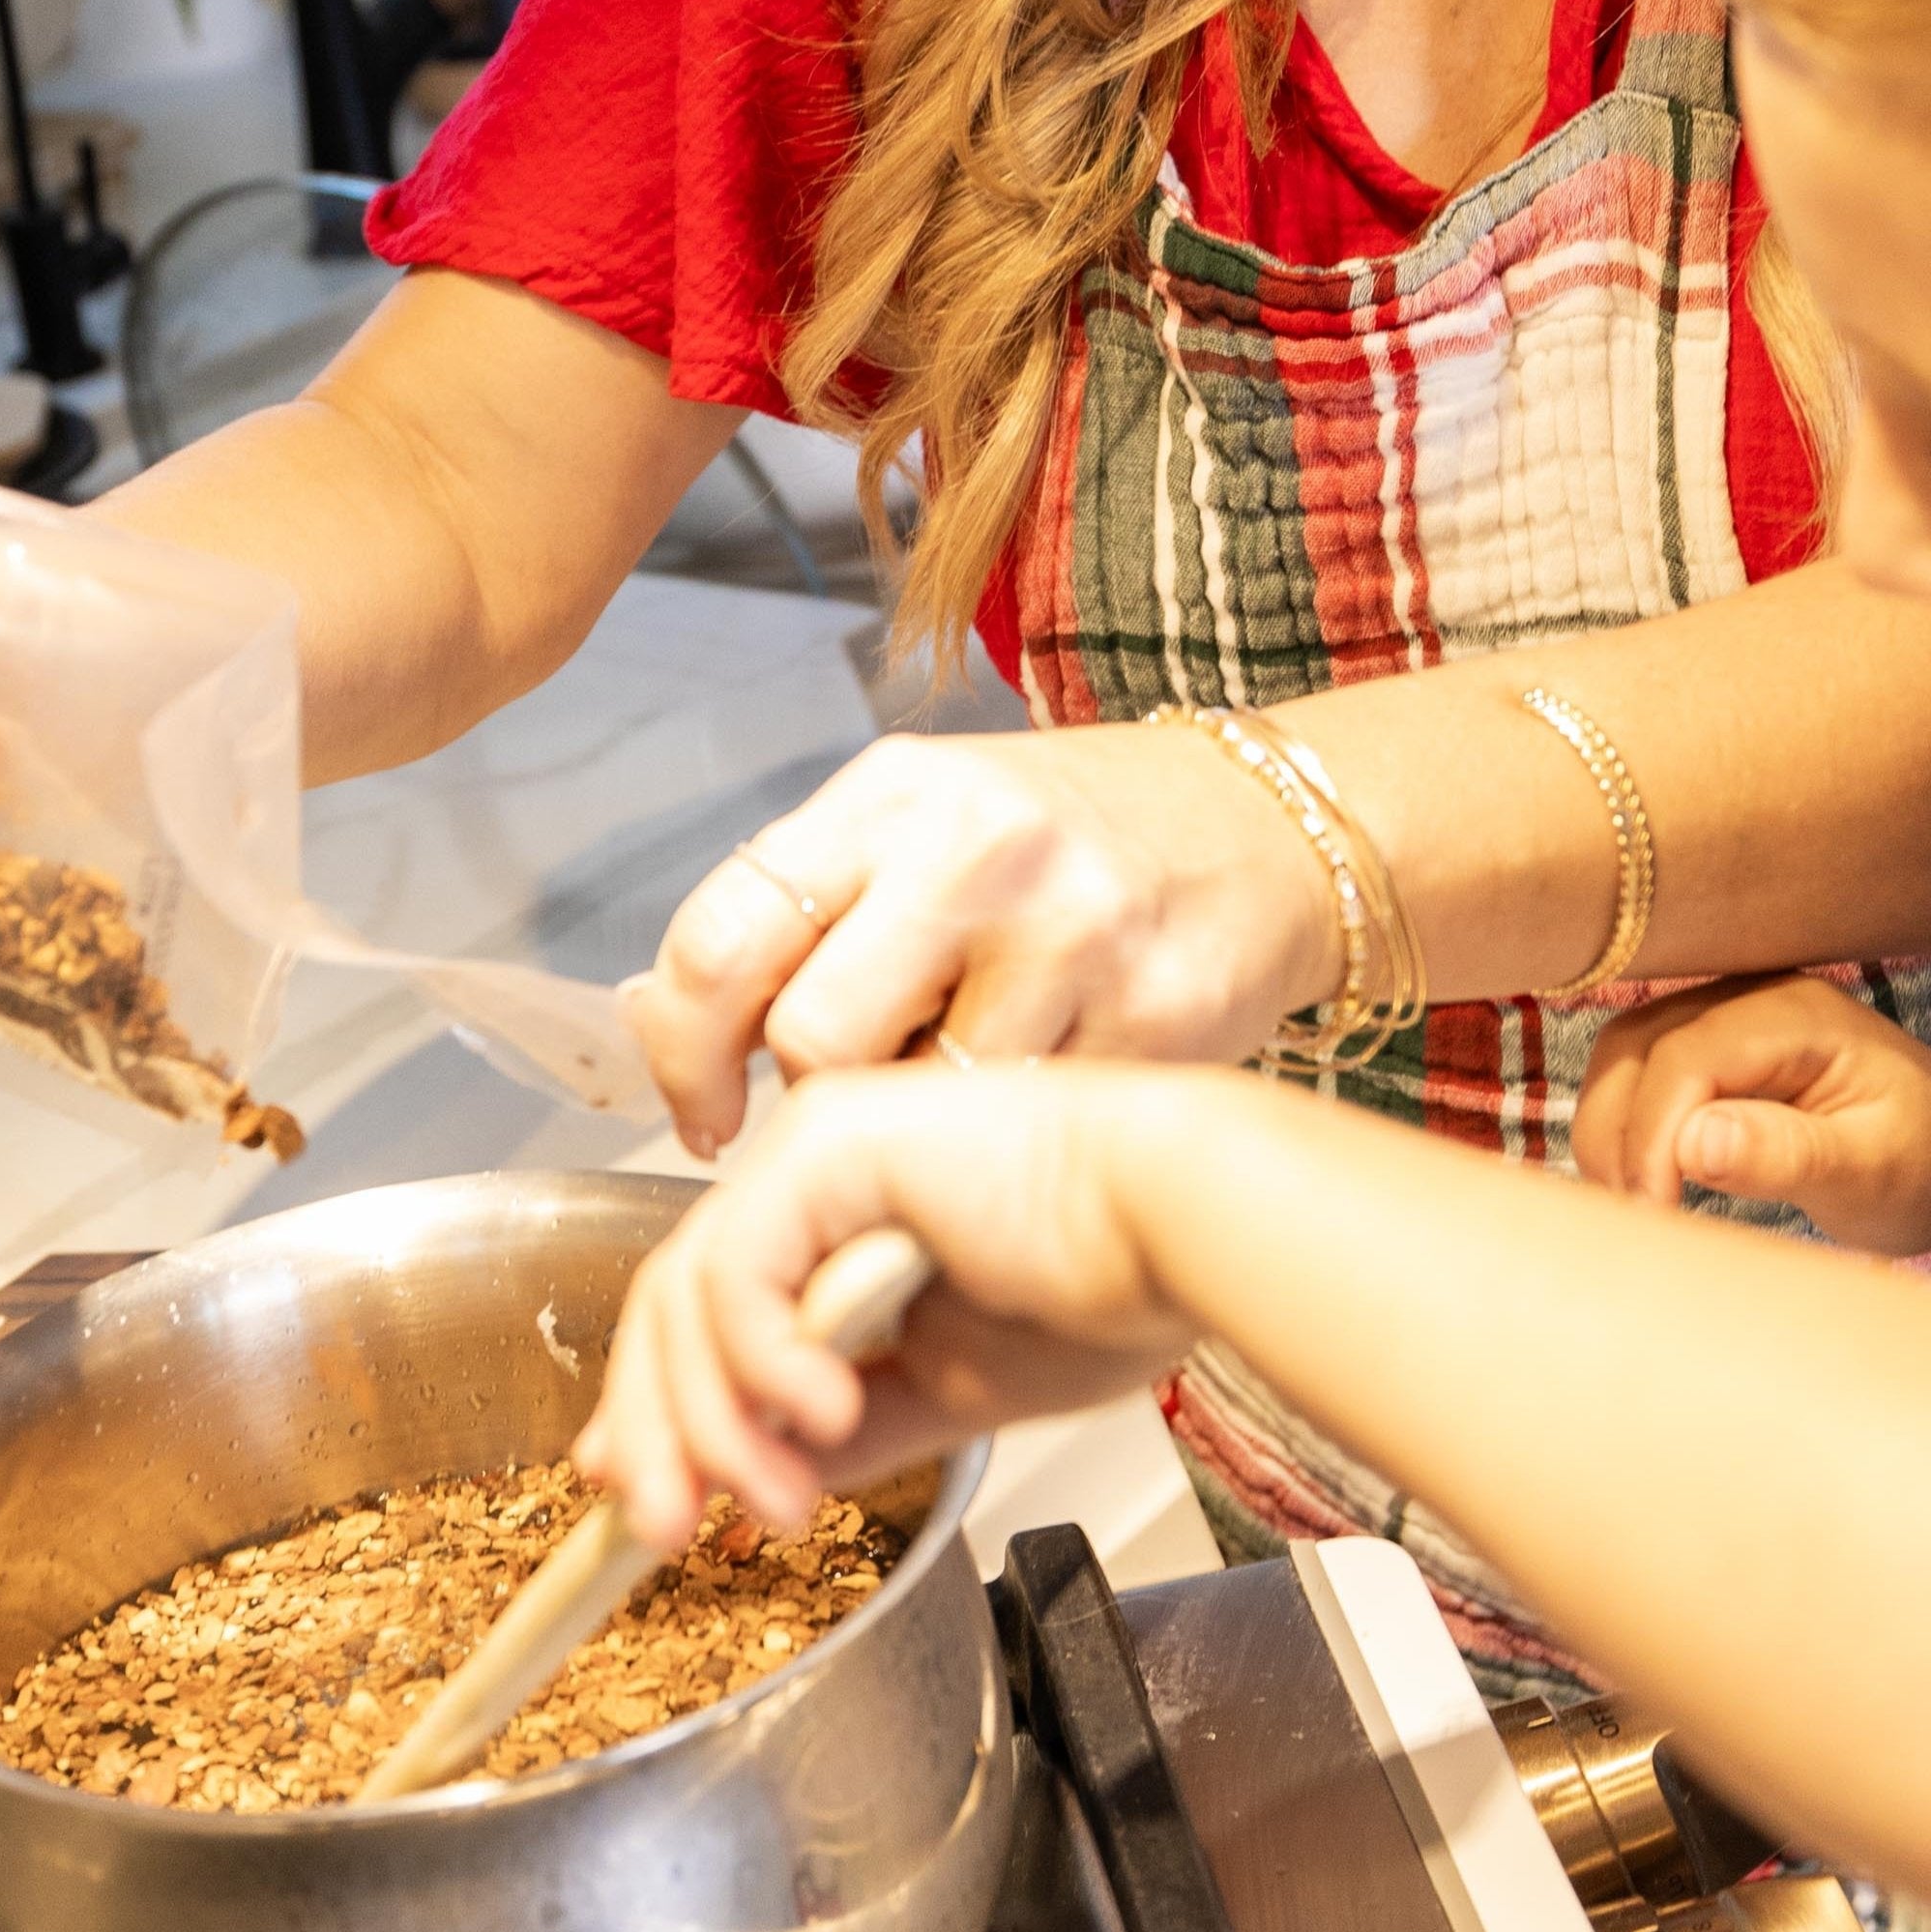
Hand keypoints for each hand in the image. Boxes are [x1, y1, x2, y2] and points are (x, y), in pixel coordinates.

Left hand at [577, 1060, 1209, 1546]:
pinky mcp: (829, 1145)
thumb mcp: (950, 1390)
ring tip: (775, 1498)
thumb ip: (851, 1425)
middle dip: (659, 1433)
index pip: (706, 1310)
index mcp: (838, 1217)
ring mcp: (814, 1150)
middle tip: (666, 1530)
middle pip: (673, 1304)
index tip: (637, 1497)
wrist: (1180, 1232)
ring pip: (690, 1293)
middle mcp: (812, 1172)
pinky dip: (758, 1356)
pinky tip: (820, 1409)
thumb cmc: (1107, 1284)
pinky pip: (742, 1265)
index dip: (657, 1409)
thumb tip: (763, 1477)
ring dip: (712, 1419)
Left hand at [619, 726, 1342, 1154]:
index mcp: (892, 796)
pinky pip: (1026, 1127)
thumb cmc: (1070, 838)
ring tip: (963, 1083)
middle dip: (816, 1093)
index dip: (683, 1054)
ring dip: (922, 1124)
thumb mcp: (920, 824)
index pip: (721, 938)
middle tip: (853, 1096)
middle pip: (812, 1039)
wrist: (1273, 829)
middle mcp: (976, 852)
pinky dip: (1013, 1135)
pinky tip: (1043, 1089)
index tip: (703, 1109)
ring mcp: (1072, 936)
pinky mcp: (1151, 1019)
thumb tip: (657, 1021)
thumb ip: (799, 909)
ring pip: (922, 1104)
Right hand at [1571, 974, 1930, 1260]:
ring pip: (1626, 1055)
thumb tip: (1692, 1142)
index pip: (1684, 1058)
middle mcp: (1752, 998)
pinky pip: (1644, 1071)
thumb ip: (1785, 1154)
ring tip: (1631, 1202)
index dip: (1651, 1135)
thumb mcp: (1872, 1174)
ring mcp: (1729, 1016)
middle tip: (1634, 1216)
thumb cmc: (1929, 1168)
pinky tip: (1644, 1178)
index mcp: (1795, 1017)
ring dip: (1611, 1126)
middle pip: (1635, 1045)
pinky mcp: (1718, 1048)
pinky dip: (1627, 1122)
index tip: (1654, 1212)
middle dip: (1617, 1132)